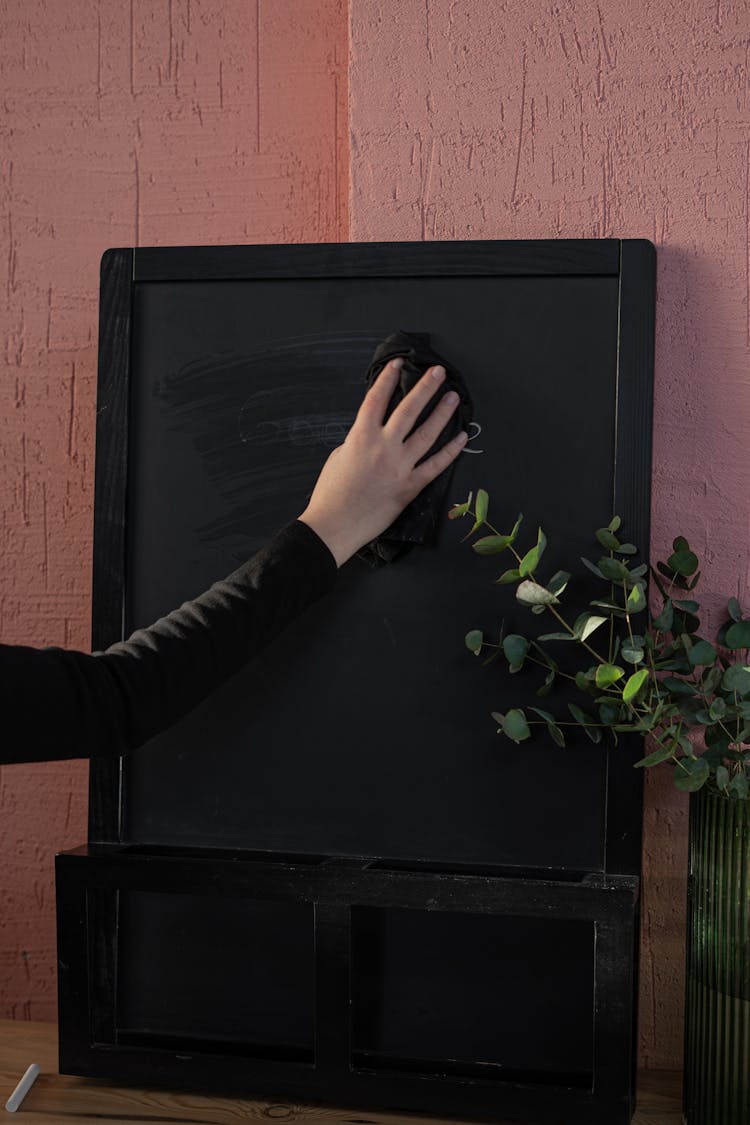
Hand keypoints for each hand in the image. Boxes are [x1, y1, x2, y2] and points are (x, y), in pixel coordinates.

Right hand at [298, 358, 467, 566]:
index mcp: (360, 437)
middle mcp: (383, 448)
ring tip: (452, 397)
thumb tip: (374, 433)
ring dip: (441, 413)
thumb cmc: (331, 492)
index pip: (377, 400)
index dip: (388, 379)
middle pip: (408, 410)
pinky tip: (461, 437)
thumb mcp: (339, 456)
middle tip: (438, 371)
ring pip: (426, 434)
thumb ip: (359, 441)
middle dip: (424, 388)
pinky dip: (450, 451)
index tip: (399, 363)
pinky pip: (435, 465)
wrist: (335, 524)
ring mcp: (399, 467)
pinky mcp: (410, 486)